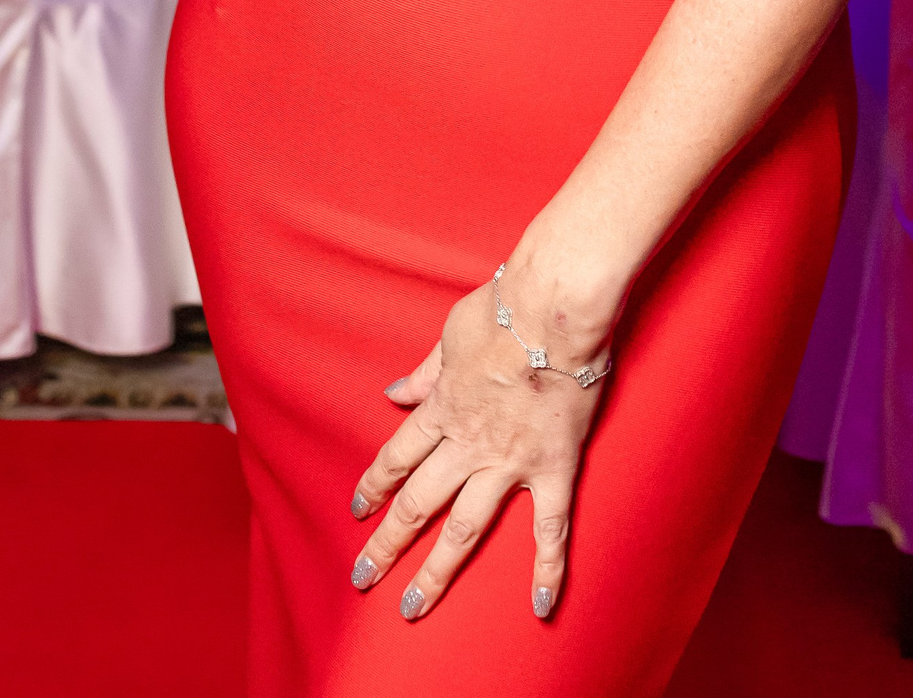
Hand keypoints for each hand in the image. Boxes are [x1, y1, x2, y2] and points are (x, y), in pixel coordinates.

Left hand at [348, 269, 605, 625]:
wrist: (552, 306)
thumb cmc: (502, 309)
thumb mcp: (449, 335)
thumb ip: (424, 372)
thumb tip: (393, 393)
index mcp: (443, 409)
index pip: (397, 457)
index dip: (375, 485)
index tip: (358, 510)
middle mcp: (468, 444)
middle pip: (418, 503)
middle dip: (387, 544)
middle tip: (363, 577)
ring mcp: (509, 462)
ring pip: (465, 528)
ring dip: (436, 571)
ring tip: (411, 607)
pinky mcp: (553, 468)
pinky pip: (550, 527)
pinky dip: (548, 569)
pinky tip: (541, 606)